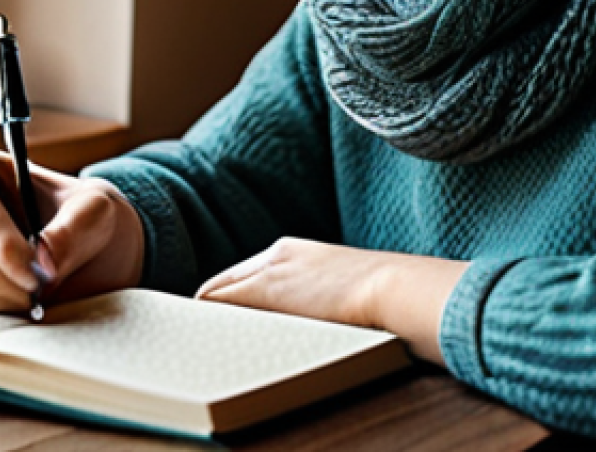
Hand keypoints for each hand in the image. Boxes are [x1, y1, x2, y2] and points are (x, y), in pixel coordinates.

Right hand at [0, 144, 143, 313]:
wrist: (73, 242)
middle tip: (41, 290)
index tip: (35, 273)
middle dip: (5, 276)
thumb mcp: (93, 209)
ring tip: (36, 292)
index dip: (2, 243)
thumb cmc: (79, 214)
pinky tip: (16, 296)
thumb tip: (46, 259)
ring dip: (1, 295)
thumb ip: (75, 228)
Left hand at [195, 237, 466, 364]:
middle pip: (226, 281)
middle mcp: (276, 256)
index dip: (231, 300)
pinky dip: (206, 319)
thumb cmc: (384, 301)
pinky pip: (218, 300)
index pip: (246, 276)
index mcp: (294, 254)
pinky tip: (202, 338)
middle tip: (202, 336)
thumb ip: (317, 302)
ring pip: (218, 291)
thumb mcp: (343, 295)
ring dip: (208, 317)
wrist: (395, 289)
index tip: (223, 323)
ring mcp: (269, 270)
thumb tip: (309, 325)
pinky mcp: (265, 288)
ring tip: (200, 342)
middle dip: (213, 309)